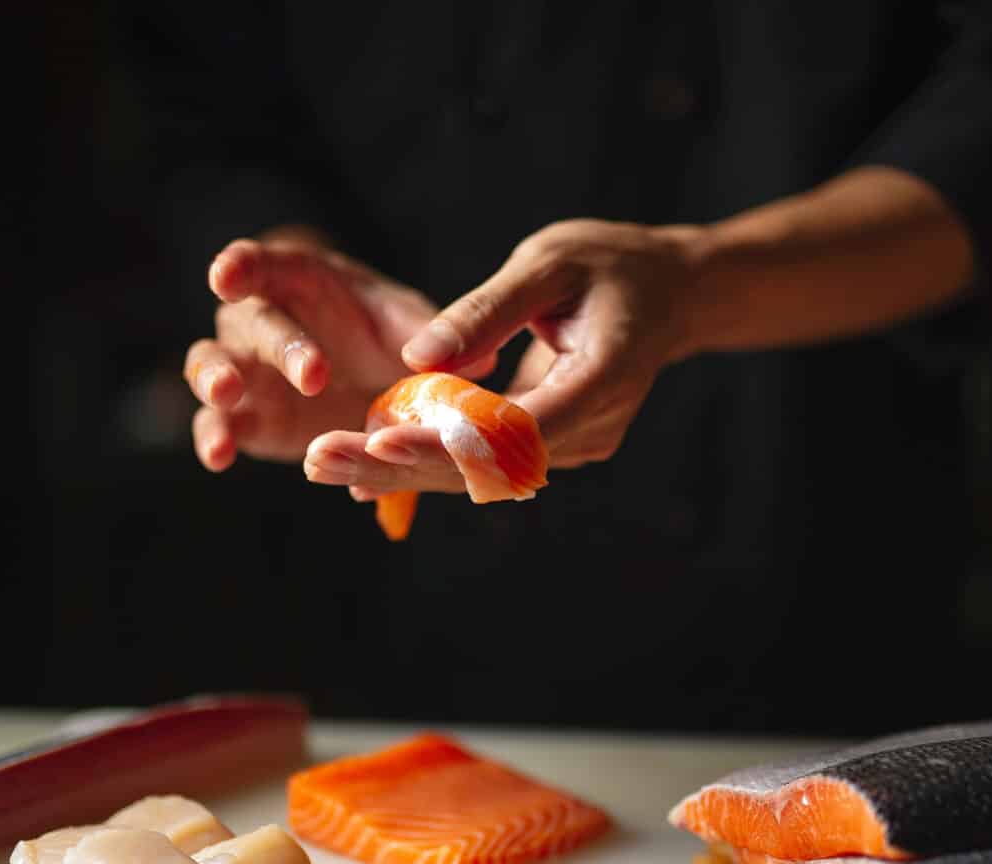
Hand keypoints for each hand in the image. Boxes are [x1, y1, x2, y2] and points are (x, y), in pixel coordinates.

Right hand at [183, 232, 493, 470]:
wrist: (375, 382)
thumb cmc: (387, 335)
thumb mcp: (411, 326)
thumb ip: (432, 338)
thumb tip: (482, 361)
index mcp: (298, 281)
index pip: (262, 264)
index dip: (242, 265)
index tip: (227, 274)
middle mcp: (262, 321)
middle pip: (250, 321)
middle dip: (279, 344)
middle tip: (314, 375)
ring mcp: (247, 370)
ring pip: (209, 365)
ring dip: (215, 379)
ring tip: (229, 397)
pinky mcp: (248, 418)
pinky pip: (219, 423)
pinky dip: (215, 436)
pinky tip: (220, 456)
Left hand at [304, 219, 703, 499]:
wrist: (671, 294)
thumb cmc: (612, 264)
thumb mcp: (549, 262)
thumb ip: (487, 311)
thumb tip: (417, 360)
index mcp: (602, 380)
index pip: (515, 431)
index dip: (446, 443)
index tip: (378, 442)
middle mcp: (592, 429)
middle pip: (488, 467)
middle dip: (401, 467)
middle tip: (320, 461)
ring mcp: (577, 445)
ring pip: (481, 472)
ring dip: (405, 469)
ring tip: (324, 464)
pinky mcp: (557, 445)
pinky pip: (488, 458)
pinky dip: (431, 456)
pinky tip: (367, 458)